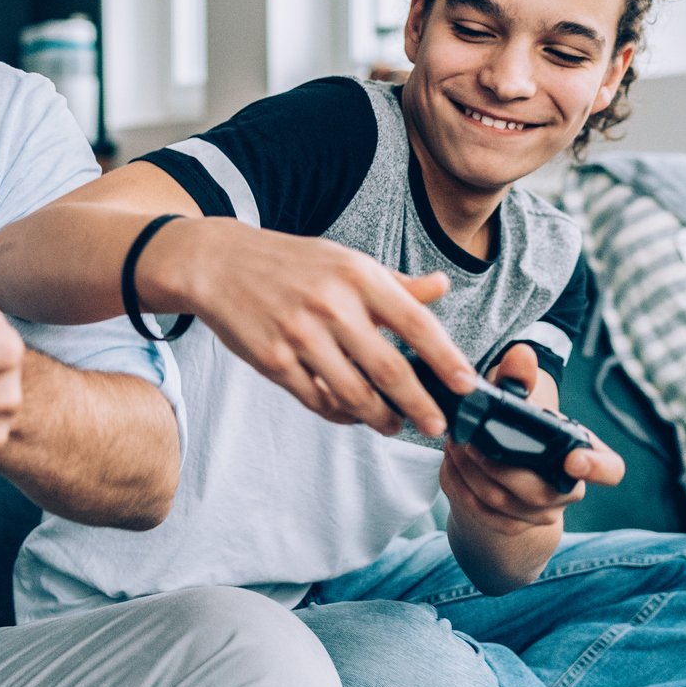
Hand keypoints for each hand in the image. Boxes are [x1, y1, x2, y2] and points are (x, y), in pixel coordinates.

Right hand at [149, 220, 476, 436]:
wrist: (218, 264)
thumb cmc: (290, 264)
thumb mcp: (345, 261)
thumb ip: (395, 283)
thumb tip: (443, 288)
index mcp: (357, 276)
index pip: (416, 323)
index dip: (446, 359)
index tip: (466, 386)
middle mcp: (331, 305)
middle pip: (390, 370)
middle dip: (420, 406)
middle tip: (436, 425)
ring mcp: (300, 336)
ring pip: (354, 394)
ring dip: (380, 418)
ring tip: (393, 424)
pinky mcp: (273, 361)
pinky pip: (317, 400)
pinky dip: (340, 413)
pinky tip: (352, 414)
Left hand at [439, 345, 623, 533]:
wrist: (498, 465)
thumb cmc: (518, 427)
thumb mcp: (517, 399)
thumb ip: (518, 377)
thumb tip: (521, 355)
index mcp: (583, 454)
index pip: (610, 470)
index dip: (596, 469)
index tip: (573, 460)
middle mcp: (568, 490)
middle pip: (537, 491)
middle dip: (495, 465)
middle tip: (466, 439)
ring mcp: (541, 513)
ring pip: (503, 503)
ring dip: (470, 473)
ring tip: (452, 444)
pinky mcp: (512, 525)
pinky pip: (483, 513)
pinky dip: (460, 488)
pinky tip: (450, 465)